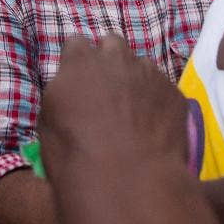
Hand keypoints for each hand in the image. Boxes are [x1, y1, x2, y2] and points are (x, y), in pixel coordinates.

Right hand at [39, 35, 186, 184]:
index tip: (78, 80)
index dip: (77, 61)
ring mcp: (150, 73)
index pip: (77, 44)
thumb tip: (72, 87)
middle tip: (106, 90)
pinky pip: (163, 89)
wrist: (127, 180)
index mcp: (81, 62)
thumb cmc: (76, 154)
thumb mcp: (48, 120)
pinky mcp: (174, 93)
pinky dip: (157, 103)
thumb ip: (63, 91)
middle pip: (112, 44)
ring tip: (133, 114)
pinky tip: (152, 129)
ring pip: (142, 66)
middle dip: (109, 60)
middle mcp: (117, 58)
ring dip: (135, 81)